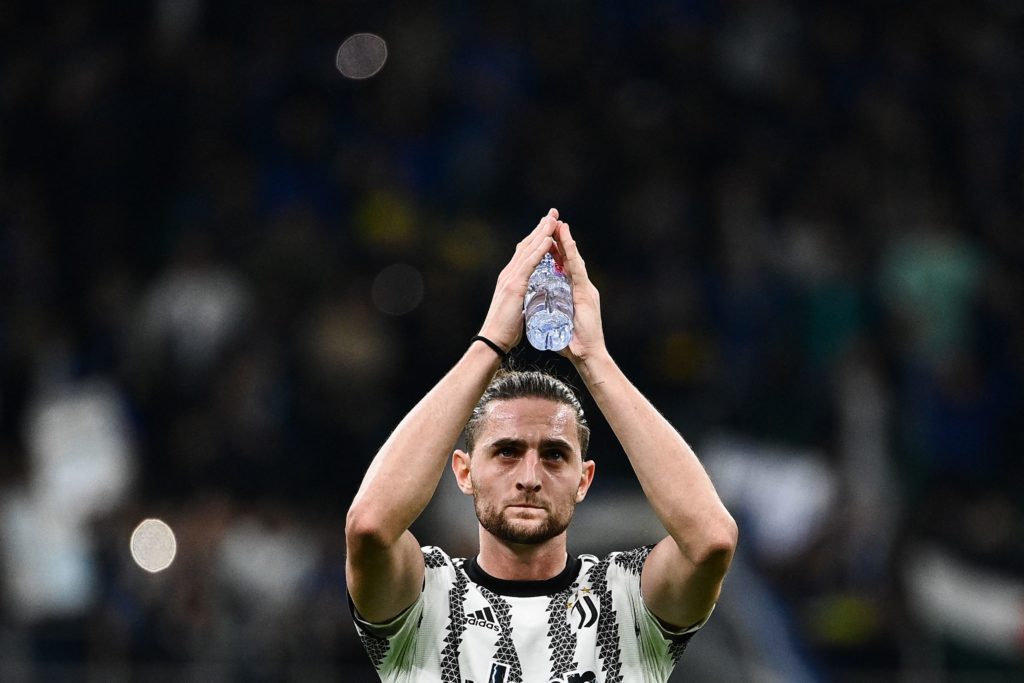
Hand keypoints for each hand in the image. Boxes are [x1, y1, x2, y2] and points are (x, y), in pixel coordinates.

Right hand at [477, 209, 559, 350]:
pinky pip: (529, 263)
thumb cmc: (505, 329)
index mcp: (510, 278)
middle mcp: (508, 273)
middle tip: (552, 214)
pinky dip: (539, 250)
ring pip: (528, 249)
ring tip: (553, 220)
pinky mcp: (514, 285)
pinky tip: (549, 239)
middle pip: (526, 245)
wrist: (493, 340)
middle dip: (540, 229)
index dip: (537, 239)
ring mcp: (510, 278)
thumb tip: (531, 296)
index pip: (525, 253)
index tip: (548, 227)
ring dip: (542, 233)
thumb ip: (523, 297)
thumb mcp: (517, 308)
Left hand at [552, 219, 606, 363]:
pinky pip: (577, 269)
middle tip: (554, 221)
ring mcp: (585, 288)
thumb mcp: (559, 323)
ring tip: (559, 224)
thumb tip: (543, 314)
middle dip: (561, 240)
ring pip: (574, 260)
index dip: (556, 252)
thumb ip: (554, 315)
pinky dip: (571, 255)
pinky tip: (566, 242)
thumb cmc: (573, 343)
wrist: (587, 355)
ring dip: (567, 241)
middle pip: (570, 259)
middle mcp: (581, 287)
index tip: (548, 237)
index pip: (563, 268)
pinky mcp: (586, 293)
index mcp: (573, 293)